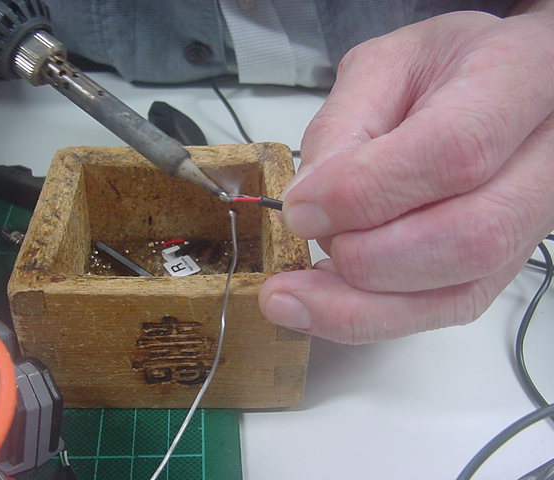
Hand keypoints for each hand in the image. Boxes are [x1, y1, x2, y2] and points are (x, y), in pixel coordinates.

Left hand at [259, 10, 553, 343]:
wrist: (504, 90)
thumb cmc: (446, 69)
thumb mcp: (383, 67)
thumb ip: (342, 128)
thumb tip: (308, 203)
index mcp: (517, 80)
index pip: (453, 150)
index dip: (367, 191)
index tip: (300, 209)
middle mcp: (544, 163)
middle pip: (468, 237)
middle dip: (366, 256)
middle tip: (302, 240)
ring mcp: (529, 225)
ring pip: (459, 292)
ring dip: (361, 305)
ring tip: (291, 296)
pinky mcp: (502, 265)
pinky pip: (444, 310)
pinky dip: (374, 317)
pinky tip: (324, 302)